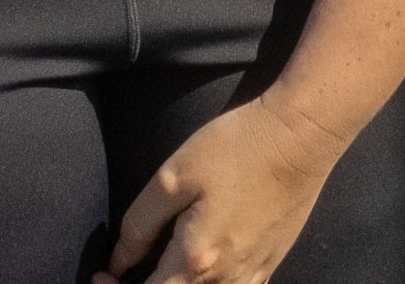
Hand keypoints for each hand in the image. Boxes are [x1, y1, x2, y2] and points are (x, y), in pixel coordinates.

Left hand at [109, 88, 343, 283]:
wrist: (302, 137)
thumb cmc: (236, 147)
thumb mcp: (175, 174)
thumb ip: (141, 222)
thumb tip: (119, 262)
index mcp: (195, 262)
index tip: (102, 275)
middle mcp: (224, 283)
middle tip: (124, 273)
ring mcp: (251, 280)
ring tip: (161, 268)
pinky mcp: (269, 268)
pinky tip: (201, 268)